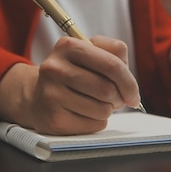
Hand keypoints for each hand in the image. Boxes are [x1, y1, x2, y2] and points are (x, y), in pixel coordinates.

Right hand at [0, 36, 140, 134]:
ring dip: (107, 110)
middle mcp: (55, 68)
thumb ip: (114, 53)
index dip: (129, 82)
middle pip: (108, 89)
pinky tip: (84, 114)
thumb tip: (129, 81)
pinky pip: (93, 125)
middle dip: (119, 97)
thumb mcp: (90, 51)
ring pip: (102, 109)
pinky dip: (96, 121)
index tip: (133, 94)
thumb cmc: (72, 72)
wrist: (36, 95)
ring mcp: (51, 94)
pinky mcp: (53, 119)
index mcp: (68, 46)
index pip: (111, 64)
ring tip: (96, 103)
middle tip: (116, 99)